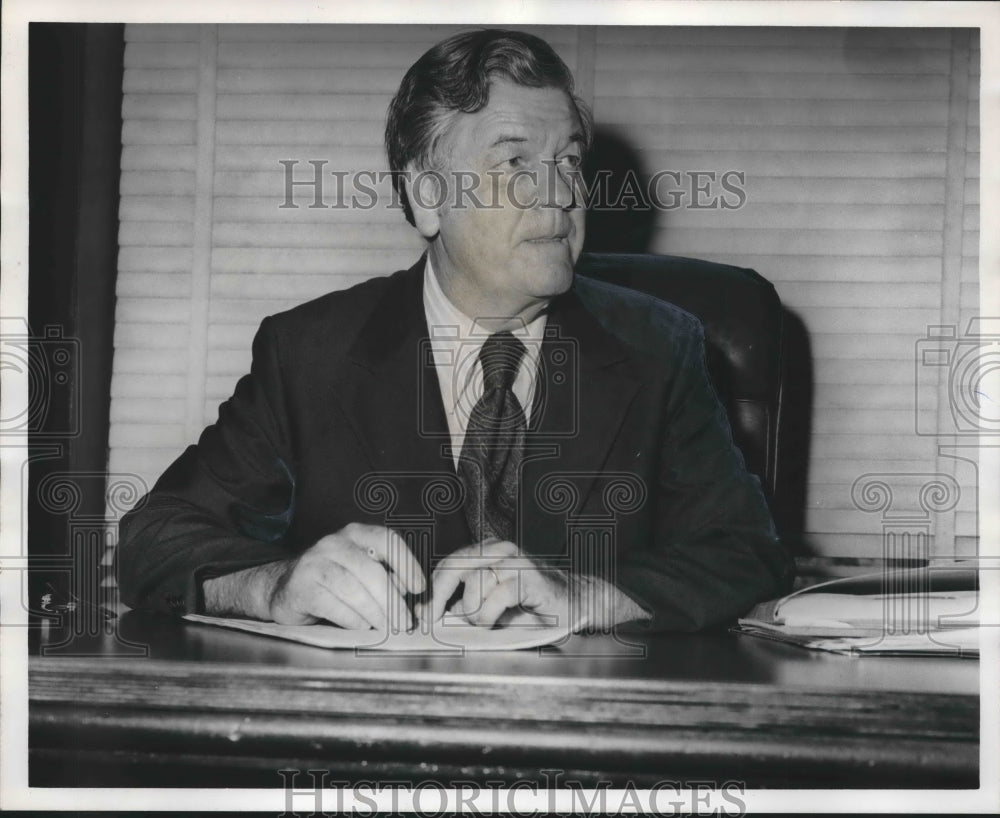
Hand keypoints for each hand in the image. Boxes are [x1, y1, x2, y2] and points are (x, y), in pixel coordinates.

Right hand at [265, 523, 424, 629]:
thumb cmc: (333, 581)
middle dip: (392, 600)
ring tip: (387, 628)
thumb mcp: (361, 571)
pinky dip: (352, 619)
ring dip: (375, 614)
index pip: (387, 539)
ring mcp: (315, 563)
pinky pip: (334, 605)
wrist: (284, 588)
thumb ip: (386, 577)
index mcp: (355, 534)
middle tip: (405, 622)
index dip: (407, 563)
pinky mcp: (302, 586)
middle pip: (372, 571)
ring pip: (354, 590)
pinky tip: (362, 627)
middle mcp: (334, 543)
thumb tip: (411, 596)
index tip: (419, 588)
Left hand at [423, 539, 581, 629]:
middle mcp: (498, 550)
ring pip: (475, 585)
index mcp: (485, 552)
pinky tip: (496, 623)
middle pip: (453, 567)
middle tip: (430, 621)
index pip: (447, 565)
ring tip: (486, 623)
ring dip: (474, 612)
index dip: (430, 590)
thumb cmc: (530, 609)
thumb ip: (464, 605)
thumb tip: (429, 616)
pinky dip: (491, 614)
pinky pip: (497, 595)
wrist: (575, 605)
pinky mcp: (529, 576)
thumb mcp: (490, 605)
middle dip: (438, 597)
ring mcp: (514, 560)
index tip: (418, 614)